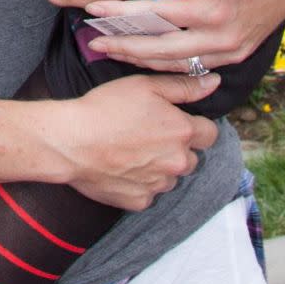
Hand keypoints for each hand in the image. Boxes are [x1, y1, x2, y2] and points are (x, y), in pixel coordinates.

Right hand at [52, 73, 220, 208]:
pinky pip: (148, 193)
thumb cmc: (105, 108)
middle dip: (176, 148)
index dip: (194, 126)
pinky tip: (121, 167)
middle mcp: (177, 162)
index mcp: (183, 132)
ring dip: (159, 166)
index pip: (209, 133)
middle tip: (147, 134)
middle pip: (191, 157)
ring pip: (170, 177)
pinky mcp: (139, 201)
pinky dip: (140, 183)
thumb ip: (184, 86)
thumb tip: (214, 82)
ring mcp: (158, 185)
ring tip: (131, 150)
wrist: (70, 141)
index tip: (174, 121)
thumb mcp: (145, 85)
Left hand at [84, 0, 284, 71]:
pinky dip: (167, 63)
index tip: (94, 8)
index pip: (153, 14)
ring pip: (173, 62)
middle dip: (122, 44)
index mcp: (210, 7)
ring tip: (112, 50)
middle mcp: (219, 33)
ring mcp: (229, 48)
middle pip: (158, 47)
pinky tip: (145, 59)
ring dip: (139, 57)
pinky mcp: (236, 54)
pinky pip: (193, 65)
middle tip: (94, 40)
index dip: (121, 12)